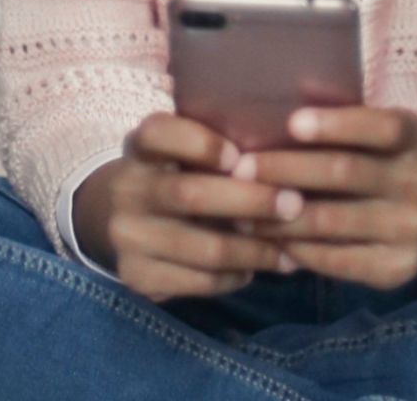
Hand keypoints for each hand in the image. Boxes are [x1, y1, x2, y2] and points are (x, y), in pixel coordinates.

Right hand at [96, 113, 302, 303]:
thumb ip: (220, 152)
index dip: (200, 144)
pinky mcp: (137, 276)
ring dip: (255, 251)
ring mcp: (127, 236)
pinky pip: (200, 281)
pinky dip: (236, 276)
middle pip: (191, 195)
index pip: (160, 134)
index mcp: (141, 147)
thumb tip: (286, 164)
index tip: (238, 156)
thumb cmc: (176, 177)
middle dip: (250, 201)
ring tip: (291, 251)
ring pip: (204, 248)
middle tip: (295, 205)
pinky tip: (257, 268)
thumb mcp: (184, 153)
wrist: (122, 222)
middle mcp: (126, 188)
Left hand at [238, 104, 416, 290]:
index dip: (337, 124)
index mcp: (413, 135)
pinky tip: (267, 239)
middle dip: (286, 169)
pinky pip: (334, 258)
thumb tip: (265, 113)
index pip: (380, 127)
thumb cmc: (374, 163)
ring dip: (278, 215)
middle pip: (345, 172)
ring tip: (239, 210)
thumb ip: (334, 125)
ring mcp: (410, 227)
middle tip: (240, 169)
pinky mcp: (396, 268)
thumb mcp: (369, 136)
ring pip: (331, 220)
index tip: (292, 123)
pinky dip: (295, 248)